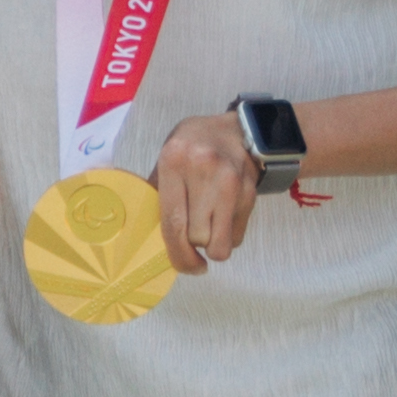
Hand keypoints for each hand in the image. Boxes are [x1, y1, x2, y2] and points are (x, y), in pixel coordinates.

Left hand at [152, 109, 315, 274]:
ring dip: (213, 243)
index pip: (174, 222)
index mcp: (175, 162)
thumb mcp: (167, 159)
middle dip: (193, 243)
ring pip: (221, 243)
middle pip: (198, 237)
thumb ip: (157, 193)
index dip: (178, 254)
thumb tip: (146, 236)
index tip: (184, 266)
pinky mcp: (250, 193)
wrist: (237, 130)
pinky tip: (223, 214)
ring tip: (208, 224)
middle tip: (191, 231)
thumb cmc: (194, 147)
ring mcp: (231, 182)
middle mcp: (204, 170)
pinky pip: (237, 236)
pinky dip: (228, 235)